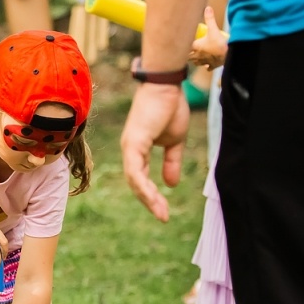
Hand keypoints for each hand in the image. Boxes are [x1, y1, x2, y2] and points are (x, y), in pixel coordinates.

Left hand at [121, 82, 188, 221]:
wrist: (168, 86)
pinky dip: (143, 186)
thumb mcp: (174, 141)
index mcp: (137, 150)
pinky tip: (153, 198)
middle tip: (163, 217)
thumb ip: (171, 162)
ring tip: (161, 212)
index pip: (141, 179)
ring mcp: (129, 146)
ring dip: (148, 198)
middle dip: (150, 202)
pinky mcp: (133, 143)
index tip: (164, 211)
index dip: (152, 195)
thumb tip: (171, 184)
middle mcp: (129, 150)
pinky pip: (136, 170)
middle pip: (136, 184)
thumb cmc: (170, 107)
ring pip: (135, 180)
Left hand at [187, 6, 227, 68]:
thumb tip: (207, 8)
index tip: (182, 43)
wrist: (229, 54)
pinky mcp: (213, 65)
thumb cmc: (219, 42)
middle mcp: (198, 56)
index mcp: (196, 47)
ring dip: (195, 60)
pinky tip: (207, 66)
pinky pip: (208, 67)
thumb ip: (210, 18)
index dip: (183, 45)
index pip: (185, 47)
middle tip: (187, 51)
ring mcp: (205, 61)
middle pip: (189, 57)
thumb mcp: (214, 28)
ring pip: (196, 63)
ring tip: (195, 58)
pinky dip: (207, 66)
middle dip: (187, 54)